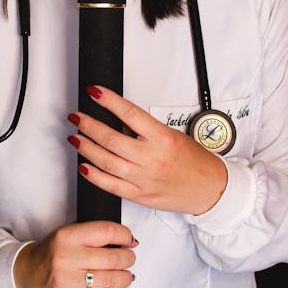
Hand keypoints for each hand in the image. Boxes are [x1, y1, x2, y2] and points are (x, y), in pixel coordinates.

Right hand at [13, 219, 136, 287]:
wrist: (25, 275)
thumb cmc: (50, 254)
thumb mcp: (67, 234)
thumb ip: (93, 235)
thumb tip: (128, 241)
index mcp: (67, 236)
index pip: (107, 231)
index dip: (125, 236)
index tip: (130, 240)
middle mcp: (66, 258)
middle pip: (113, 258)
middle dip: (128, 258)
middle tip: (129, 259)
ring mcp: (67, 281)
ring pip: (111, 280)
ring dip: (126, 277)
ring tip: (126, 275)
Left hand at [67, 85, 227, 215]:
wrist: (211, 189)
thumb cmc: (195, 162)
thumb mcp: (173, 135)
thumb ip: (146, 130)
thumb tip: (119, 120)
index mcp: (162, 139)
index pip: (129, 113)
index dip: (108, 100)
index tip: (94, 92)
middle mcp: (152, 158)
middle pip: (111, 138)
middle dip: (88, 125)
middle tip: (77, 116)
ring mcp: (144, 179)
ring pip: (106, 161)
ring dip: (86, 147)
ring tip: (75, 137)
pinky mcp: (140, 196)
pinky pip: (111, 185)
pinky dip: (94, 176)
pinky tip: (83, 166)